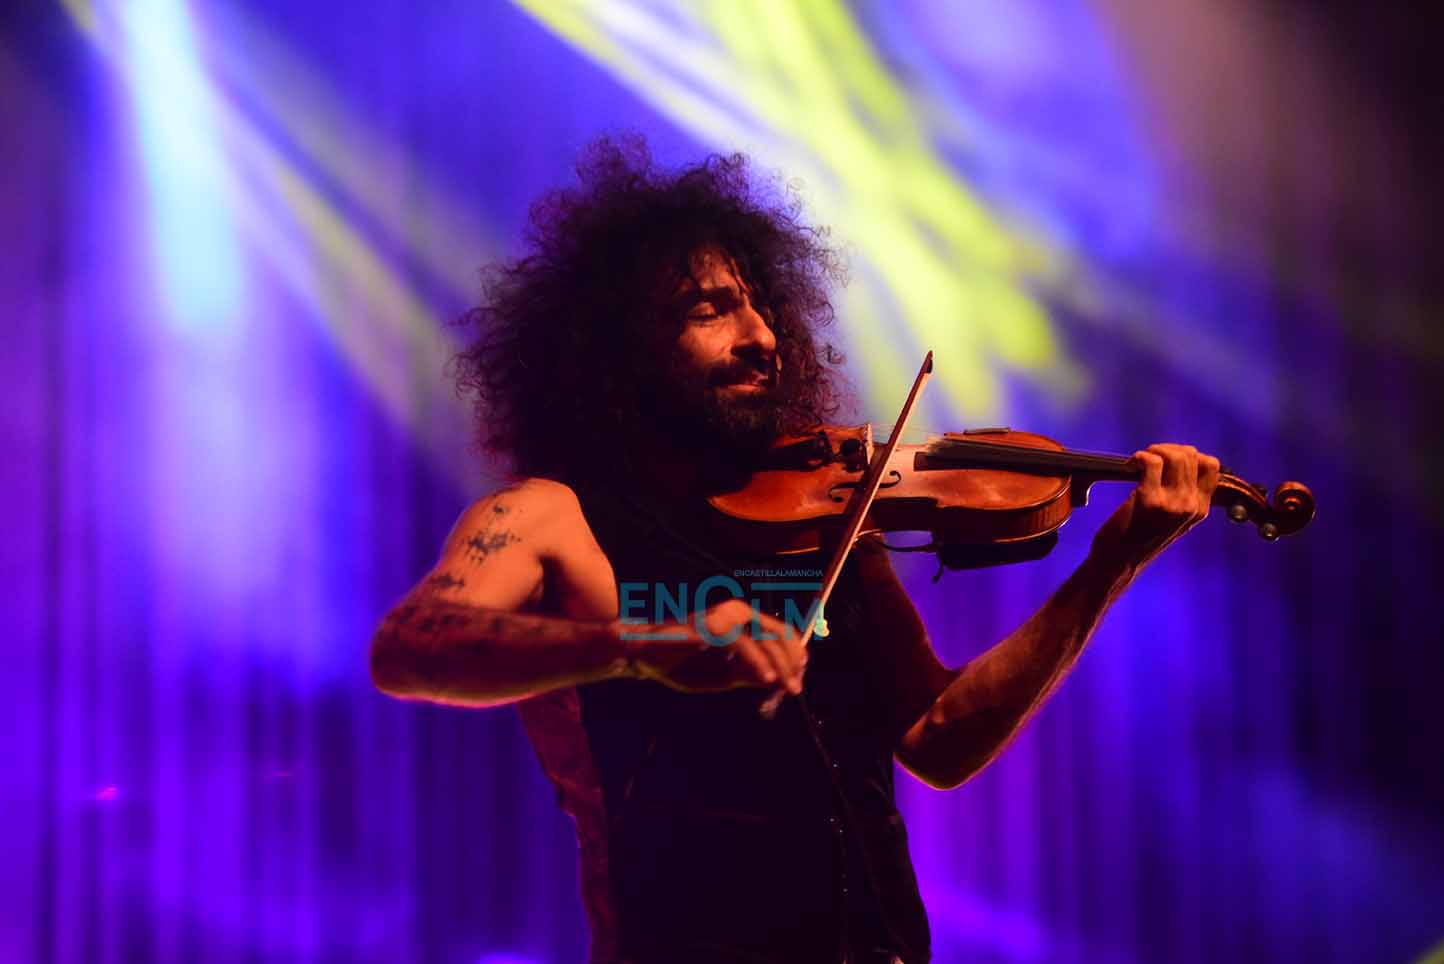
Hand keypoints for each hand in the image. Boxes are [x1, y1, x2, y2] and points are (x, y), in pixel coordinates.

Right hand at [622, 599, 806, 694]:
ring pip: (761, 638)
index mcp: (739, 622)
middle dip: (791, 662)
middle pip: (775, 634)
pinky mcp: (707, 627)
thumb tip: (777, 682)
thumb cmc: (681, 664)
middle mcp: (734, 613)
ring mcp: (720, 618)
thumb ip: (748, 676)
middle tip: (796, 687)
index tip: (800, 678)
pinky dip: (755, 661)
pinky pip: (738, 644)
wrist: (641, 656)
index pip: (778, 633)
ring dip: (777, 664)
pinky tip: (766, 678)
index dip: (794, 655)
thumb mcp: (722, 675)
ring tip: (784, 685)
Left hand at [1090, 443, 1220, 576]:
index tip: (1168, 461)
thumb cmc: (1139, 537)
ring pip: (1174, 456)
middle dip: (1167, 449)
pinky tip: (1129, 466)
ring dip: (1153, 451)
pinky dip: (1138, 458)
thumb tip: (1178, 460)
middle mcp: (1192, 506)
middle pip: (1191, 455)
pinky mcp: (1149, 501)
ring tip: (1139, 462)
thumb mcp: (1173, 519)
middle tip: (1148, 459)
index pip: (1211, 466)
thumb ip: (1182, 495)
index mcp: (1201, 509)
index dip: (1189, 455)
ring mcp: (1173, 504)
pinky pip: (1151, 462)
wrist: (1119, 563)